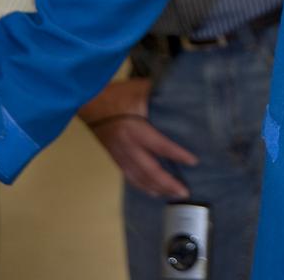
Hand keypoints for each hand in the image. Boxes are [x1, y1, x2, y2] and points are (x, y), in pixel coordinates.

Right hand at [80, 77, 197, 198]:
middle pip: (150, 170)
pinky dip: (142, 186)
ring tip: (172, 195)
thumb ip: (159, 93)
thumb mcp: (140, 88)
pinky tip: (152, 191)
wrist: (90, 101)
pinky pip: (130, 177)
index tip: (193, 161)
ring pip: (139, 178)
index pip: (161, 146)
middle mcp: (128, 146)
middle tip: (184, 192)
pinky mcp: (115, 157)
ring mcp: (120, 155)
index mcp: (136, 129)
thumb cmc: (118, 94)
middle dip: (168, 183)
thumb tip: (180, 92)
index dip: (178, 155)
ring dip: (157, 188)